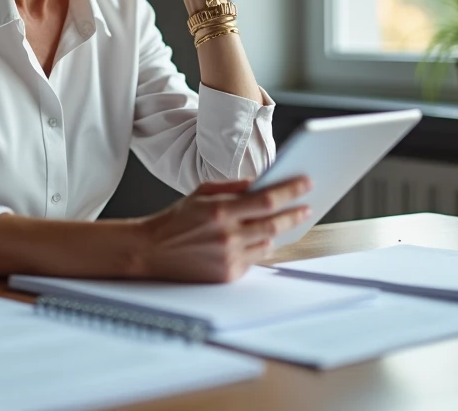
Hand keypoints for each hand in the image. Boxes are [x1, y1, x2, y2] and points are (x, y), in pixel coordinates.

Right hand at [131, 176, 312, 282]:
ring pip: (268, 243)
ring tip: (284, 221)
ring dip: (278, 231)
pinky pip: (254, 259)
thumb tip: (260, 183)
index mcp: (220, 211)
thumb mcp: (201, 193)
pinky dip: (258, 247)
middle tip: (306, 206)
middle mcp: (227, 236)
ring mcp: (229, 257)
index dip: (290, 191)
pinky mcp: (228, 274)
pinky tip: (258, 239)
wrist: (151, 251)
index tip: (306, 183)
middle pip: (274, 223)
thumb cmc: (175, 220)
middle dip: (295, 213)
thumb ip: (232, 188)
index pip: (266, 199)